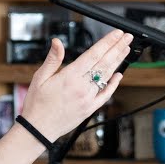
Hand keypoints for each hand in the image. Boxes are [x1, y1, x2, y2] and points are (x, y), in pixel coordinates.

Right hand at [18, 30, 132, 139]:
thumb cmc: (36, 104)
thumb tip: (57, 42)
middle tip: (128, 37)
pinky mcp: (90, 109)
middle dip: (117, 48)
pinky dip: (113, 84)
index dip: (107, 42)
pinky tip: (119, 75)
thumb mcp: (40, 77)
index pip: (94, 55)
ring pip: (107, 77)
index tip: (116, 34)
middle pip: (104, 63)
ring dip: (118, 62)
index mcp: (70, 77)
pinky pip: (106, 95)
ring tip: (125, 50)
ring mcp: (88, 98)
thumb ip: (53, 59)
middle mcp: (82, 87)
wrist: (38, 130)